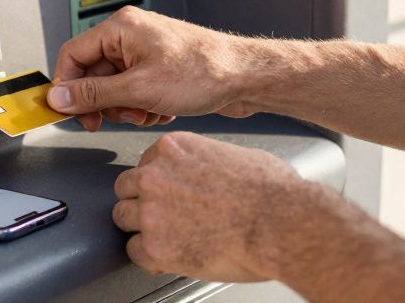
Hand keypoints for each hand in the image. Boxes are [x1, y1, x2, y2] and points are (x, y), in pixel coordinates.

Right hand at [47, 7, 260, 130]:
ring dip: (127, 108)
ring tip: (147, 112)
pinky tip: (162, 111)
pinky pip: (135, 92)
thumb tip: (59, 97)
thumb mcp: (139, 89)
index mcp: (121, 28)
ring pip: (115, 88)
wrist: (245, 78)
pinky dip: (143, 106)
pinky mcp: (160, 69)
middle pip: (93, 74)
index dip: (67, 86)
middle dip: (106, 103)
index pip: (72, 55)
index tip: (68, 112)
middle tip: (114, 119)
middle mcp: (131, 35)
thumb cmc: (204, 71)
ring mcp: (147, 52)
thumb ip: (94, 94)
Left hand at [112, 132, 309, 280]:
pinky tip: (171, 255)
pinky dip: (151, 257)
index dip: (157, 181)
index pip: (145, 163)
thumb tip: (206, 170)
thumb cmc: (270, 190)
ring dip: (142, 228)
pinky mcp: (155, 245)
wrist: (280, 222)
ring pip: (123, 218)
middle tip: (164, 214)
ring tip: (167, 236)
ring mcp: (151, 210)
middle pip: (126, 188)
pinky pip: (134, 252)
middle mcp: (155, 174)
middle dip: (142, 201)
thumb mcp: (233, 154)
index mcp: (174, 148)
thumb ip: (205, 161)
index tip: (167, 192)